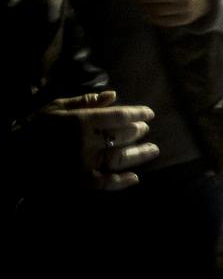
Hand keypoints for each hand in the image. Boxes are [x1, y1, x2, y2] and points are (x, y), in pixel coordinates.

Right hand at [33, 91, 158, 190]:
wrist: (9, 157)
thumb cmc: (33, 128)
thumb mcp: (56, 108)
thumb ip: (85, 101)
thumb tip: (113, 96)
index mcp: (80, 121)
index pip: (118, 116)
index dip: (137, 113)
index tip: (149, 113)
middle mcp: (86, 142)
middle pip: (121, 136)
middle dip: (138, 131)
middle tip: (145, 129)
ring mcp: (84, 163)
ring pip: (119, 158)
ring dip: (139, 154)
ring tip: (153, 150)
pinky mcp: (79, 182)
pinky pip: (105, 183)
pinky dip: (122, 182)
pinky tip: (135, 178)